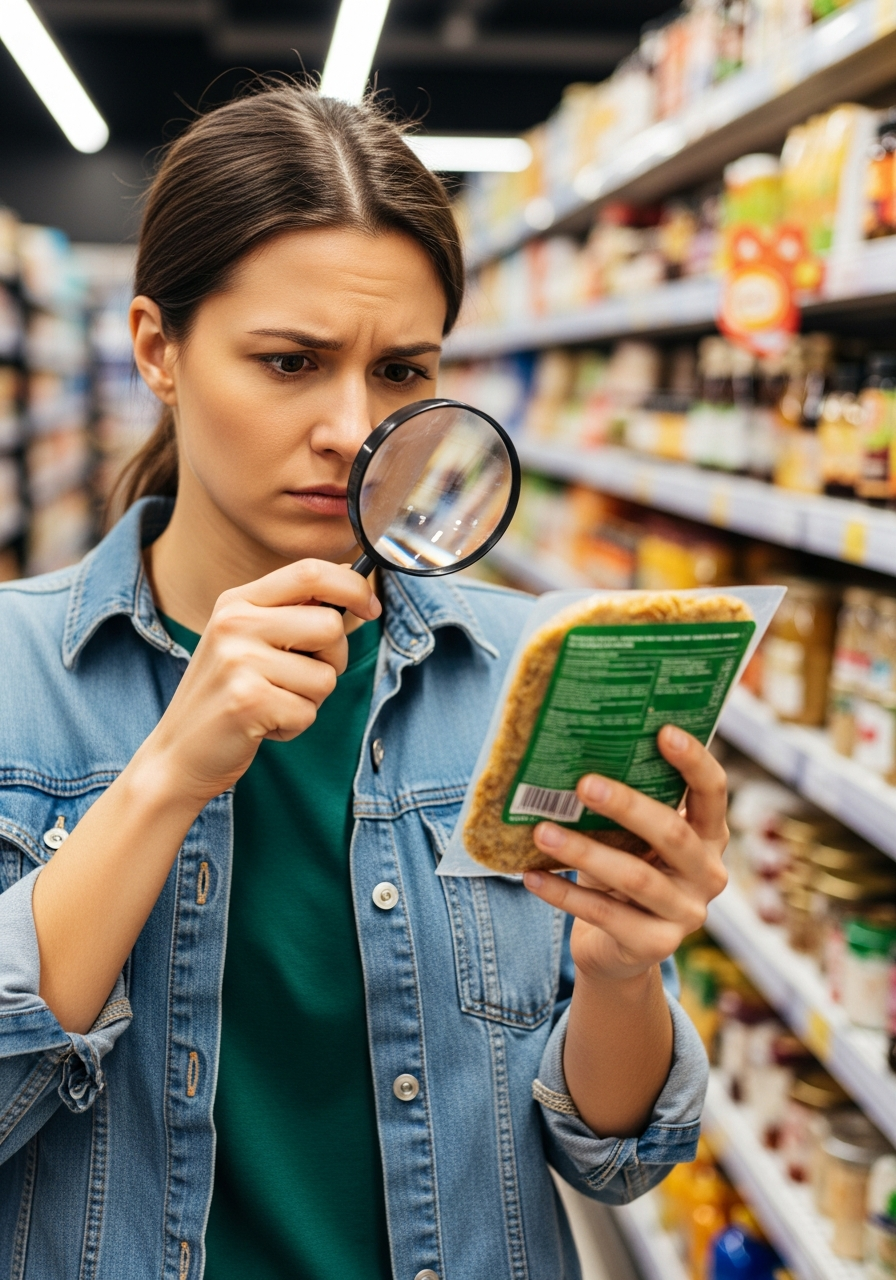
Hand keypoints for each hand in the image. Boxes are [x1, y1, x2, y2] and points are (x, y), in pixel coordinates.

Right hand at [145, 559, 380, 804]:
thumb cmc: (227, 696)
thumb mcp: (249, 641)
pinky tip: (263, 725)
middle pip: (330, 626)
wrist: (178, 753)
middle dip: (332, 659)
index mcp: (238, 601)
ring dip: (310, 699)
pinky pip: (309, 712)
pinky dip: (295, 726)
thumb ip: (294, 614)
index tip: (371, 608)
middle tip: (298, 678)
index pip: (310, 572)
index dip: (353, 587)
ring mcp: (238, 661)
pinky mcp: (247, 701)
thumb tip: (353, 589)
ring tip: (272, 702)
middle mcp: (235, 623)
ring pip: (326, 676)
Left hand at [522, 725, 727, 984]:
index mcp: (710, 836)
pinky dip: (563, 894)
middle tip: (583, 783)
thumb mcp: (633, 839)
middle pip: (672, 833)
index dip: (694, 761)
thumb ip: (627, 808)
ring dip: (583, 851)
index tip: (663, 730)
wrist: (616, 951)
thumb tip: (575, 753)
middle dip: (627, 805)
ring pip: (635, 877)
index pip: (713, 791)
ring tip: (541, 832)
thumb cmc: (623, 872)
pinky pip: (604, 914)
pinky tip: (531, 876)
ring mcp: (687, 914)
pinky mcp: (656, 946)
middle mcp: (708, 874)